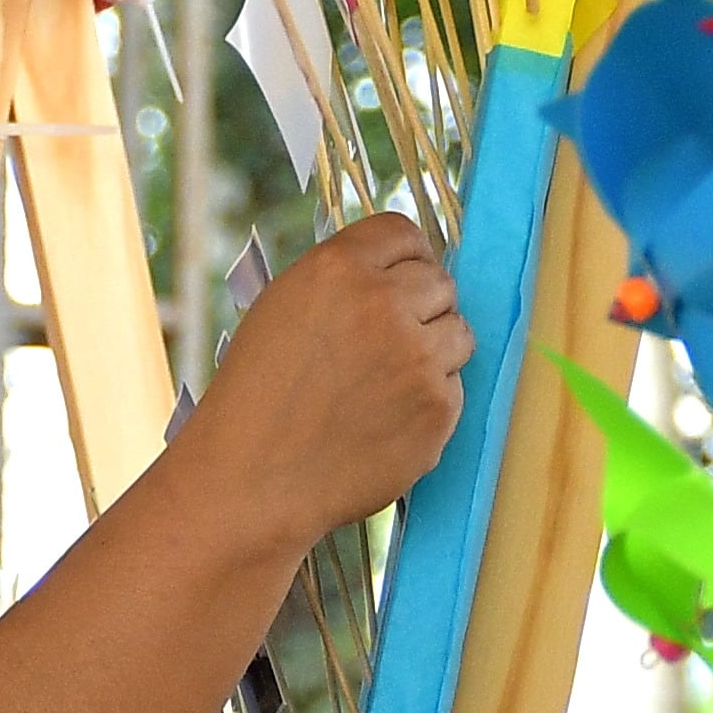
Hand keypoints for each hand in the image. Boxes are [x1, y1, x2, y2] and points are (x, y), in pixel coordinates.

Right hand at [178, 214, 469, 544]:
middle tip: (387, 343)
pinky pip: (454, 387)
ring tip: (385, 381)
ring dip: (433, 350)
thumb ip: (344, 281)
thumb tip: (401, 272)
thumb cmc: (257, 396)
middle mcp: (383, 304)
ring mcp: (417, 358)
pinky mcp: (438, 409)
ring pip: (459, 332)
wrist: (252, 480)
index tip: (398, 280)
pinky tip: (383, 419)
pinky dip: (428, 401)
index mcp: (337, 269)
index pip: (402, 231)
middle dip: (420, 306)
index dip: (402, 258)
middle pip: (440, 282)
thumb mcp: (283, 308)